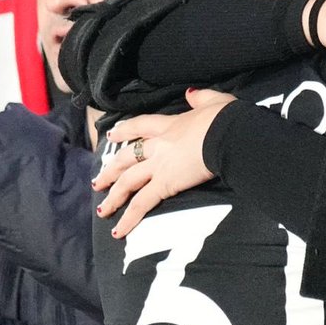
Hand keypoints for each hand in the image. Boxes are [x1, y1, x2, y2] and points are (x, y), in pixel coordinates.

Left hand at [93, 89, 229, 237]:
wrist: (228, 134)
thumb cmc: (226, 119)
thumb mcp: (214, 101)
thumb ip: (200, 98)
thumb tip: (191, 94)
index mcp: (169, 124)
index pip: (140, 126)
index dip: (124, 131)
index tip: (112, 137)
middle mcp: (158, 145)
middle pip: (126, 157)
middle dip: (110, 170)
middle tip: (98, 182)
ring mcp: (159, 165)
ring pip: (128, 181)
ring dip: (113, 197)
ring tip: (102, 211)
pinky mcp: (165, 184)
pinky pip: (142, 203)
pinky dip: (130, 218)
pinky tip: (119, 231)